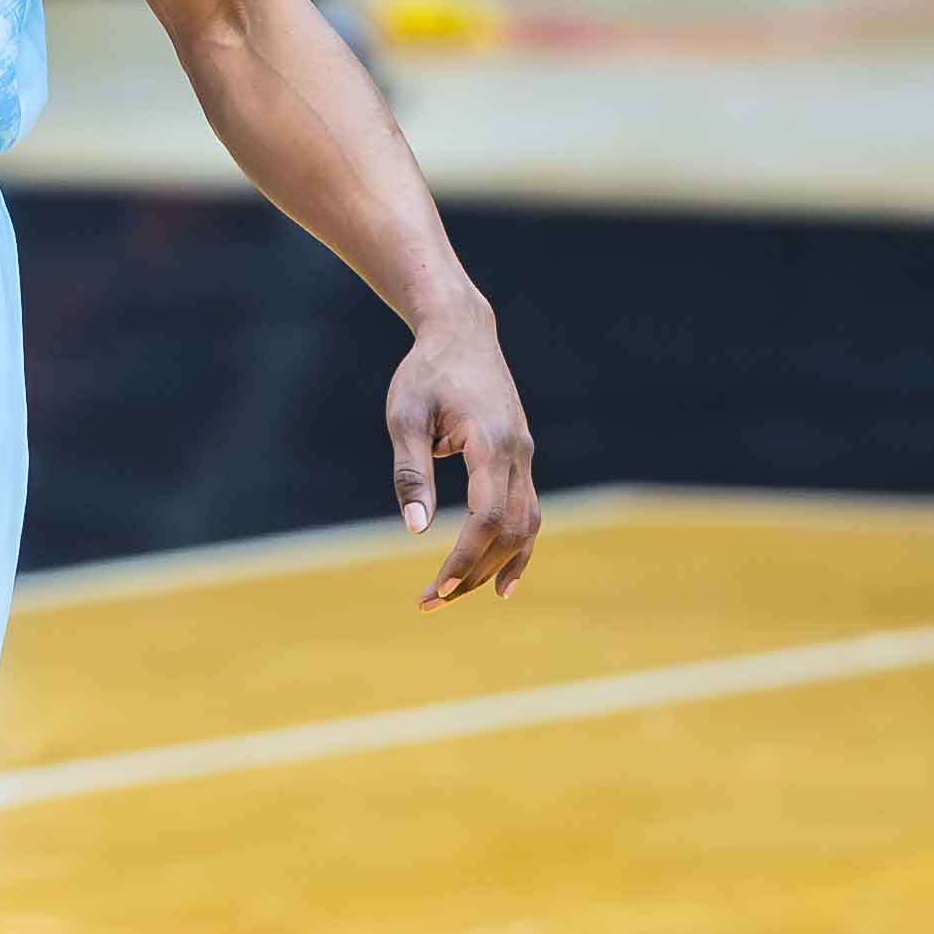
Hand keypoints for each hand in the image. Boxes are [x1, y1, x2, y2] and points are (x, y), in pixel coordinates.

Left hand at [387, 307, 539, 607]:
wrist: (461, 333)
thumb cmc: (426, 373)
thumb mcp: (405, 417)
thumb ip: (411, 472)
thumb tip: (414, 529)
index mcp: (490, 442)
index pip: (487, 516)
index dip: (465, 557)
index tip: (437, 587)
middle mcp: (517, 454)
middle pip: (508, 531)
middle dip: (473, 572)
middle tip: (430, 601)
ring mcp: (524, 457)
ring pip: (525, 527)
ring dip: (494, 566)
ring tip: (455, 595)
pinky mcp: (520, 459)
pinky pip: (528, 513)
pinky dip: (517, 549)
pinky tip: (501, 581)